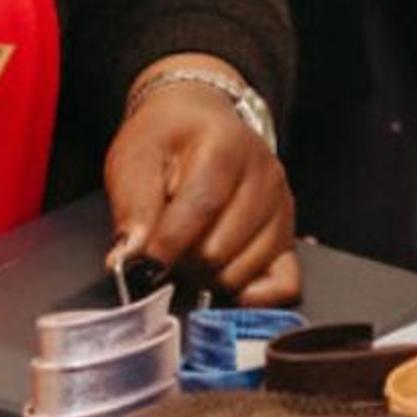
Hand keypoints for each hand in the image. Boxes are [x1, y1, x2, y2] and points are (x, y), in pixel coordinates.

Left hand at [105, 61, 299, 305]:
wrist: (199, 121)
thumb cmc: (167, 140)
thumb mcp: (135, 157)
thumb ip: (131, 206)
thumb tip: (128, 257)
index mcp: (227, 147)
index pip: (201, 208)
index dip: (166, 244)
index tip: (142, 262)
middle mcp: (264, 176)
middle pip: (219, 249)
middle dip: (182, 259)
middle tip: (166, 244)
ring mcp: (281, 207)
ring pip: (241, 272)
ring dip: (207, 274)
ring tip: (193, 248)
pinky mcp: (288, 234)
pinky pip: (284, 284)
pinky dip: (253, 295)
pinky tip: (224, 278)